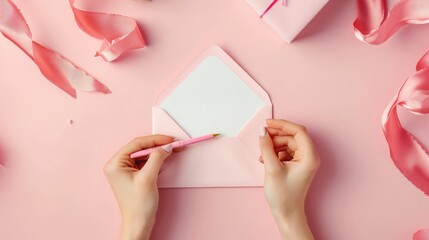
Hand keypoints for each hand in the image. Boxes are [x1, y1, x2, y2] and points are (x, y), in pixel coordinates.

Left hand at [104, 135, 173, 239]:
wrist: (139, 223)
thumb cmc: (138, 205)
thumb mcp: (148, 178)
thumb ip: (157, 158)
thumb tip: (166, 146)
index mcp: (115, 164)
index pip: (137, 144)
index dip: (155, 140)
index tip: (169, 139)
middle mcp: (117, 165)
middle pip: (140, 147)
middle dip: (157, 145)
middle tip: (172, 143)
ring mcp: (124, 170)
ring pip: (143, 153)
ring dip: (158, 151)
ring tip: (171, 149)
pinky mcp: (132, 174)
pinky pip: (145, 161)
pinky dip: (156, 158)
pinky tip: (165, 157)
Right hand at [259, 119, 319, 239]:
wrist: (287, 214)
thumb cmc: (283, 196)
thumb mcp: (272, 169)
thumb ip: (266, 147)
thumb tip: (262, 131)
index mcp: (309, 157)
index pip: (298, 131)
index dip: (282, 125)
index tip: (267, 124)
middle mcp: (309, 157)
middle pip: (292, 136)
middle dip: (276, 136)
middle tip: (261, 136)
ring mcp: (303, 161)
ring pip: (288, 143)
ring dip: (273, 145)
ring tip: (262, 154)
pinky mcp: (297, 165)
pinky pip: (286, 151)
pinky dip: (275, 152)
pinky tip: (265, 159)